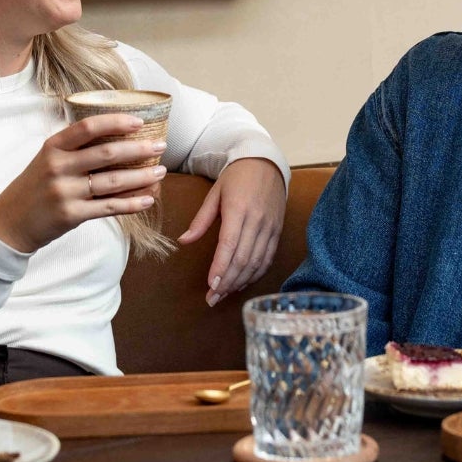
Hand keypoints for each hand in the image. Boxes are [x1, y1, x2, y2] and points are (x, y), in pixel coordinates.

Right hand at [0, 113, 167, 253]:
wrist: (9, 224)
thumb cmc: (35, 186)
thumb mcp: (47, 159)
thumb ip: (75, 148)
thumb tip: (118, 136)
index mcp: (53, 147)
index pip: (88, 127)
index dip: (116, 122)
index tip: (140, 122)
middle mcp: (58, 166)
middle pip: (107, 153)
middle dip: (139, 149)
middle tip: (161, 146)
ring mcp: (65, 192)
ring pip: (113, 181)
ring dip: (142, 176)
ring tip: (160, 171)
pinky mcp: (71, 215)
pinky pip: (109, 207)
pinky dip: (132, 203)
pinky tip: (148, 199)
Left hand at [176, 158, 286, 306]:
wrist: (266, 162)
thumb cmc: (236, 177)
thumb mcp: (215, 193)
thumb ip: (200, 220)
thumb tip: (183, 241)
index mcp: (238, 209)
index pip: (229, 245)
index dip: (220, 268)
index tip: (210, 286)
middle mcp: (257, 220)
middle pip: (243, 259)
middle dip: (227, 282)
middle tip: (212, 298)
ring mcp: (270, 227)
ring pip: (256, 262)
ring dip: (240, 282)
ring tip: (224, 294)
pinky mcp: (277, 231)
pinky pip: (268, 258)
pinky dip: (255, 274)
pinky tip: (242, 283)